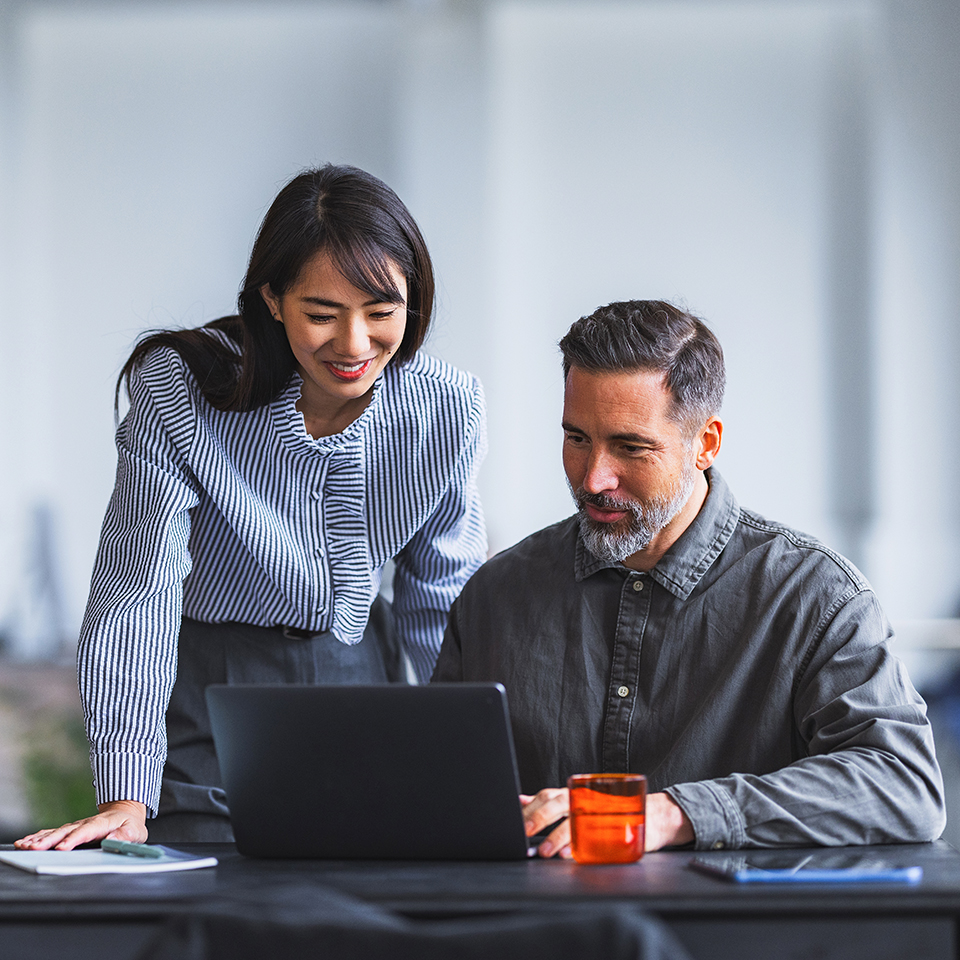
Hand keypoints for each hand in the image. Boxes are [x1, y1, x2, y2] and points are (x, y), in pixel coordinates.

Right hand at [14, 800, 147, 850]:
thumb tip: (113, 840)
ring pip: (56, 832)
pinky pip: (53, 833)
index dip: (74, 839)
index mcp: (102, 823)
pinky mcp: (71, 830)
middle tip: (34, 848)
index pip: (87, 831)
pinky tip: (26, 842)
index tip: (62, 847)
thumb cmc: (130, 824)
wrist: (126, 811)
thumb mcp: (135, 831)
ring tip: (24, 845)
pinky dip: (38, 837)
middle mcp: (86, 823)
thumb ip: (125, 836)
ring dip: (39, 839)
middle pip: (66, 831)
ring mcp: (77, 826)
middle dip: (49, 840)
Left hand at [520, 789, 692, 858]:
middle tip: (524, 832)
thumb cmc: (610, 811)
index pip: (547, 796)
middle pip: (559, 803)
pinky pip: (598, 836)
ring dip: (559, 836)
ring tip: (546, 851)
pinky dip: (583, 846)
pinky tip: (572, 855)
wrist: (655, 815)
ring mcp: (602, 812)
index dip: (530, 807)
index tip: (512, 818)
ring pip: (576, 820)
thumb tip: (521, 799)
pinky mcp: (616, 827)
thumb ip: (549, 803)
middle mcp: (586, 799)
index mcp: (575, 793)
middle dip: (539, 818)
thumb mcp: (579, 804)